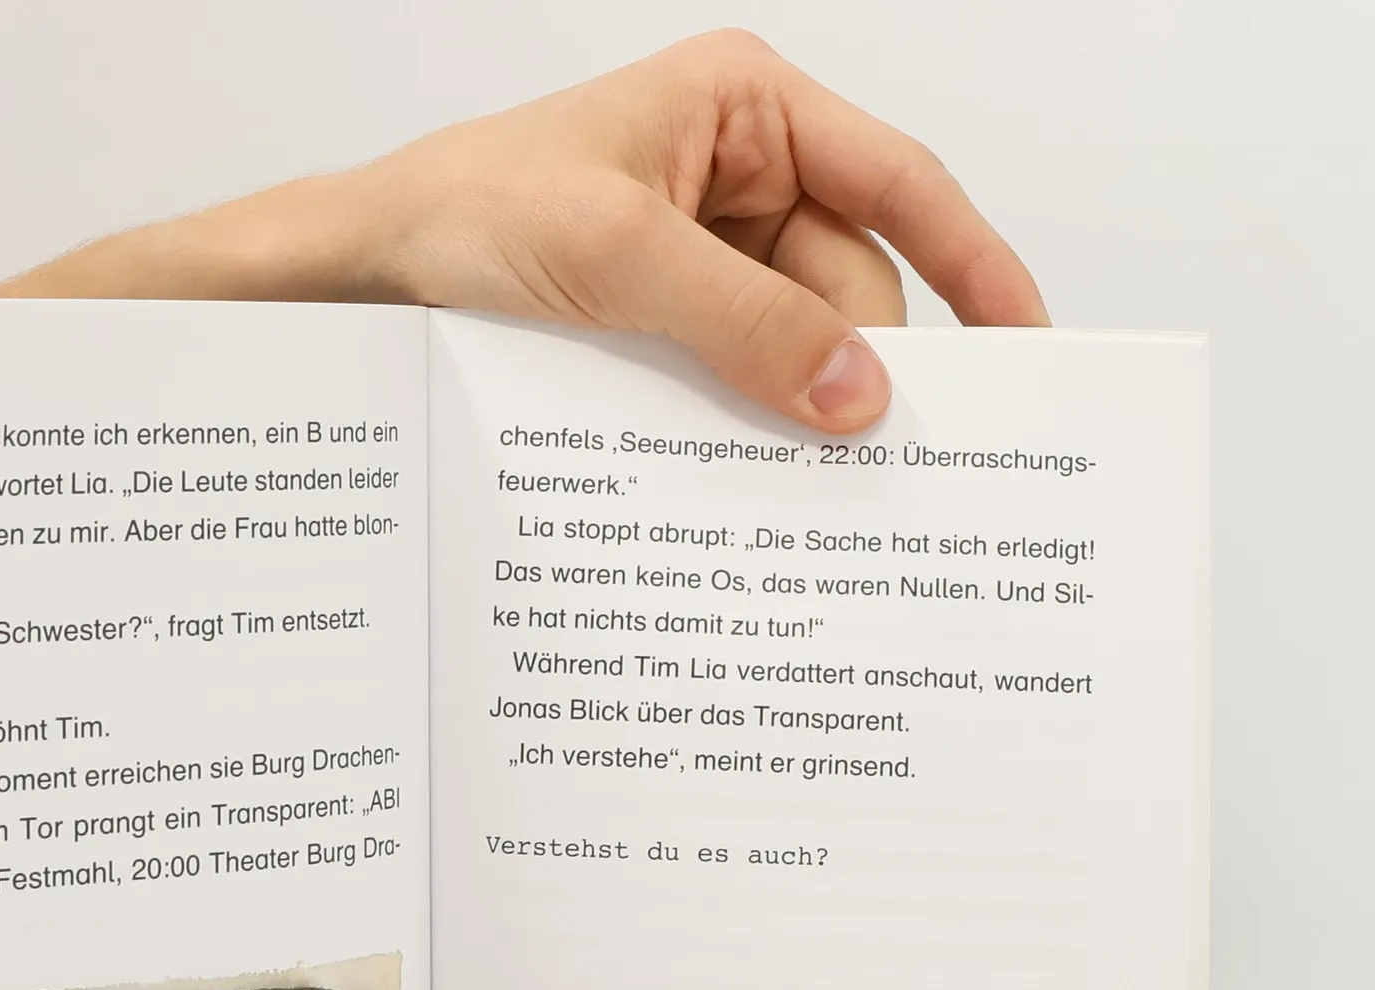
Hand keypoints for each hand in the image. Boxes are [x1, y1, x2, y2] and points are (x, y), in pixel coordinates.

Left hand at [0, 31, 1046, 431]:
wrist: (347, 286)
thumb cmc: (458, 220)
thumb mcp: (617, 262)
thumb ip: (748, 328)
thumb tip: (860, 399)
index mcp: (744, 113)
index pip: (899, 186)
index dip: (976, 267)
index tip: (1030, 352)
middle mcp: (733, 180)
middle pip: (847, 290)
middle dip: (858, 373)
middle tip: (890, 471)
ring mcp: (693, 263)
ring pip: (789, 351)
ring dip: (788, 415)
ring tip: (797, 489)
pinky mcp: (654, 334)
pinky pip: (730, 384)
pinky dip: (738, 432)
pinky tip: (739, 480)